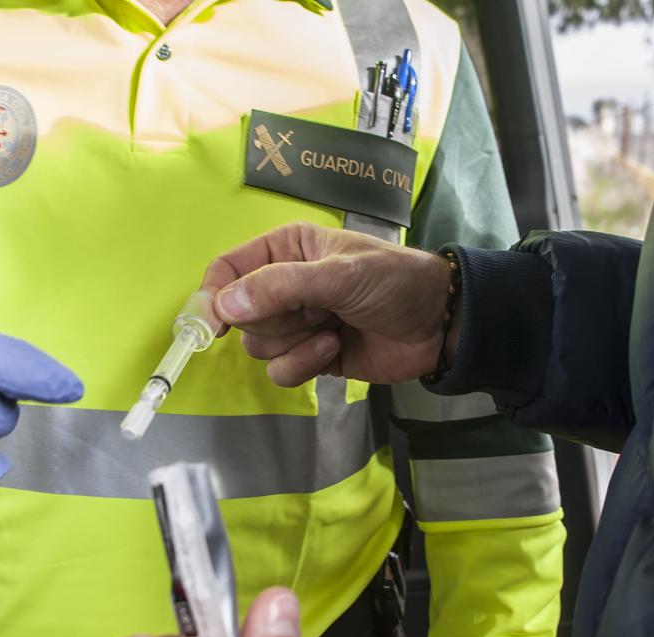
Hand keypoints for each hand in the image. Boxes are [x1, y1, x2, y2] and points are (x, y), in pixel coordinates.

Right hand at [201, 223, 454, 386]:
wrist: (439, 325)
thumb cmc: (395, 282)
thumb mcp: (339, 275)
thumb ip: (280, 287)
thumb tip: (223, 306)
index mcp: (286, 249)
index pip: (228, 269)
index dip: (214, 296)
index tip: (214, 324)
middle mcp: (283, 284)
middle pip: (241, 314)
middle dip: (276, 319)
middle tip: (314, 310)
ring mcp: (296, 323)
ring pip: (258, 346)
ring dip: (294, 342)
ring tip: (332, 327)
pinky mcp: (309, 357)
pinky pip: (280, 371)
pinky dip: (304, 365)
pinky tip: (334, 349)